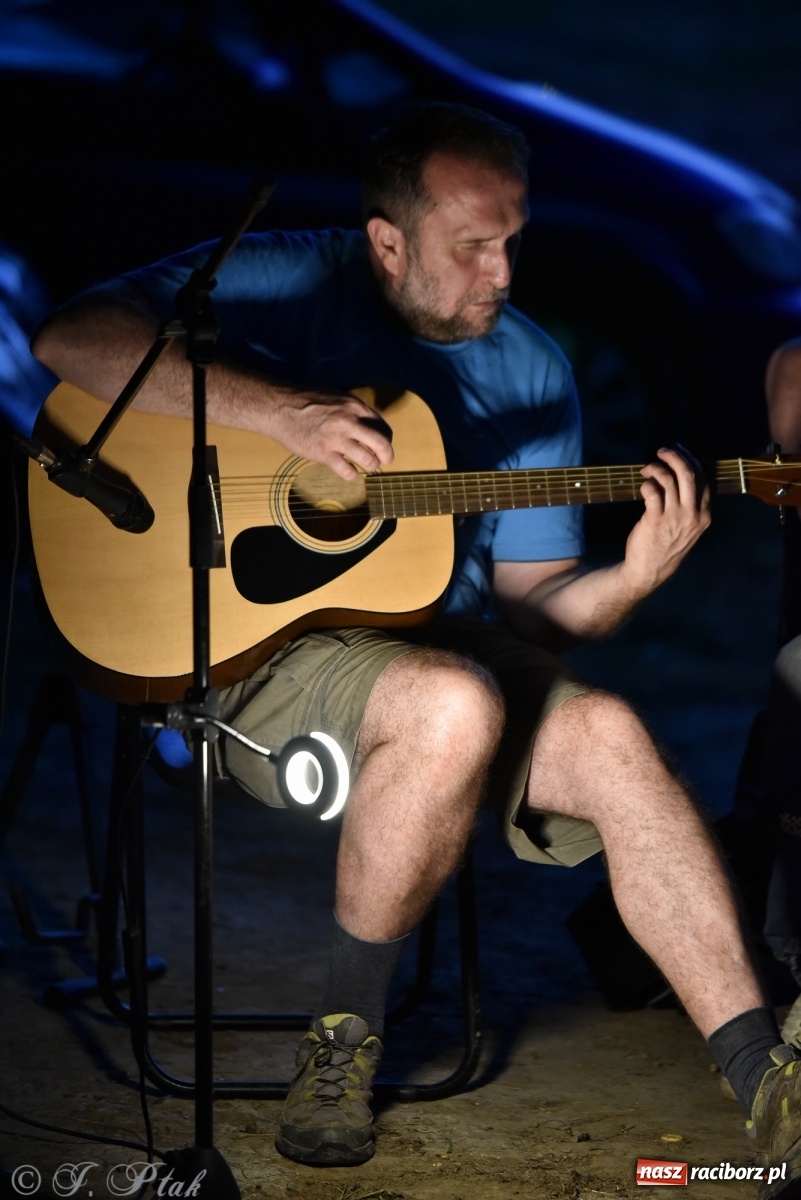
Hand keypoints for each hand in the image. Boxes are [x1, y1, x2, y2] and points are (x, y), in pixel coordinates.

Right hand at [270, 389, 393, 479]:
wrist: (280, 407)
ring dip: (371, 466)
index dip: (386, 439)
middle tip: (383, 461)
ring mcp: (337, 438)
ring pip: (369, 460)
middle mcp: (350, 421)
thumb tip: (369, 427)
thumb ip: (354, 412)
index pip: (383, 427)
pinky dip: (352, 474)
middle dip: (387, 456)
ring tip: (365, 466)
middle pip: (382, 444)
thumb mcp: (337, 398)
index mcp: (355, 406)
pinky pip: (347, 470)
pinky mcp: (323, 453)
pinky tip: (349, 471)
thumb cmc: (307, 401)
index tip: (381, 446)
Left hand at [623, 444, 710, 592]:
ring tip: (647, 469)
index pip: (703, 479)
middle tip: (662, 451)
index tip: (679, 452)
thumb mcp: (688, 528)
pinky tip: (643, 485)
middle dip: (675, 456)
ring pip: (669, 480)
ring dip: (656, 468)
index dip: (691, 461)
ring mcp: (675, 518)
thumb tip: (679, 474)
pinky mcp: (655, 520)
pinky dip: (646, 483)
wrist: (649, 571)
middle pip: (688, 474)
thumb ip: (690, 505)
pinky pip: (652, 491)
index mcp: (704, 515)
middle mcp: (693, 515)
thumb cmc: (667, 547)